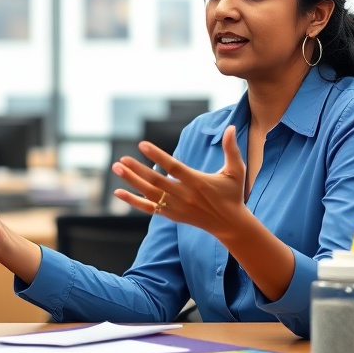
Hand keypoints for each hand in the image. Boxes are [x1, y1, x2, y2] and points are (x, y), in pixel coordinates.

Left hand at [111, 125, 249, 235]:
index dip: (158, 157)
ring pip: (149, 194)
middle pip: (156, 182)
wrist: (230, 225)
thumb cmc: (233, 194)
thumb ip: (231, 149)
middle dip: (137, 171)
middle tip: (121, 159)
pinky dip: (133, 201)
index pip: (174, 168)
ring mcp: (176, 207)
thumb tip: (230, 127)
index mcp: (198, 182)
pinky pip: (148, 208)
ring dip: (131, 181)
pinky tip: (118, 192)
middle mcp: (185, 196)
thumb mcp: (236, 171)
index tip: (142, 145)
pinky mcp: (171, 215)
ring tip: (117, 168)